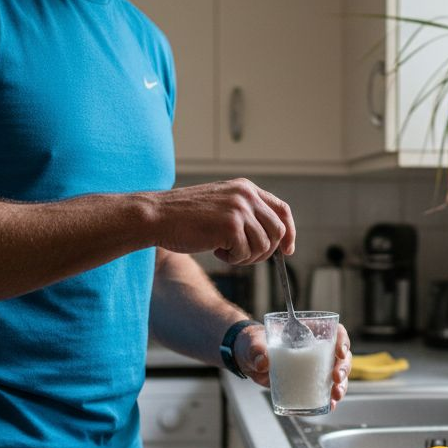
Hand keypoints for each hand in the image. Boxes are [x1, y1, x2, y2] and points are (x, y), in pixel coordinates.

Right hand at [145, 178, 294, 264]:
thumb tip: (273, 239)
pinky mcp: (230, 226)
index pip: (282, 209)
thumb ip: (245, 214)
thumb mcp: (221, 204)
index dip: (289, 232)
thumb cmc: (185, 216)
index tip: (287, 250)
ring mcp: (239, 210)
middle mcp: (246, 196)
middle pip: (277, 232)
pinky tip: (216, 250)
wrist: (158, 216)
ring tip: (225, 251)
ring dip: (246, 257)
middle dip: (265, 251)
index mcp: (246, 188)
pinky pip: (245, 253)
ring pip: (263, 246)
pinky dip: (232, 259)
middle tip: (242, 256)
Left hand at [234, 324, 352, 409]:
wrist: (248, 359)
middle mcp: (317, 349)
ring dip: (341, 386)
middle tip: (336, 378)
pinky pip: (324, 390)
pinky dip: (329, 399)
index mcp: (310, 332)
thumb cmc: (254, 343)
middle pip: (341, 356)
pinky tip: (330, 405)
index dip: (342, 341)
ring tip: (335, 396)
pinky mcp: (308, 382)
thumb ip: (257, 350)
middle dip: (343, 368)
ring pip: (337, 375)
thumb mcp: (253, 343)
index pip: (335, 332)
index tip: (340, 353)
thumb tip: (263, 362)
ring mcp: (314, 367)